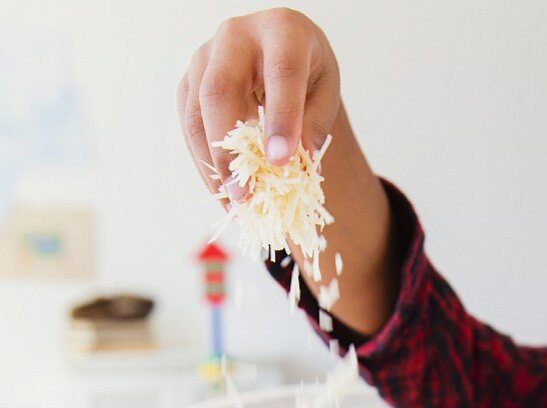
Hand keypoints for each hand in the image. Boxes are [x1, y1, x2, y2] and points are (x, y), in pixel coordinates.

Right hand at [178, 8, 340, 199]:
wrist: (279, 53)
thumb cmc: (306, 74)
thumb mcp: (324, 92)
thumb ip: (315, 123)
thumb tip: (298, 163)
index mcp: (282, 30)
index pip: (281, 72)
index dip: (280, 118)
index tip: (281, 162)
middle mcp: (235, 36)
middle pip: (220, 90)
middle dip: (230, 150)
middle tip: (244, 195)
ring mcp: (204, 58)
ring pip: (196, 114)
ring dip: (213, 166)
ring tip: (233, 204)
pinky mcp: (189, 83)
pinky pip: (189, 128)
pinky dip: (205, 164)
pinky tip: (223, 193)